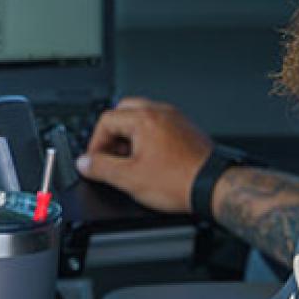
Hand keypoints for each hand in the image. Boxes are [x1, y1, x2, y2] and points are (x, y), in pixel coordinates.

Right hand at [77, 97, 211, 212]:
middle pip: (124, 112)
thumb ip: (102, 168)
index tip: (94, 160)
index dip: (95, 142)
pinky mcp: (186, 129)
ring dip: (129, 135)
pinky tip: (149, 160)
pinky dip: (148, 138)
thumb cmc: (180, 180)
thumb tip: (86, 163)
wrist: (213, 186)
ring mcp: (176, 119)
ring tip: (127, 161)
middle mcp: (161, 112)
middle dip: (112, 134)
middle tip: (108, 156)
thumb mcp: (130, 178)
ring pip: (143, 117)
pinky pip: (159, 125)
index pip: (107, 119)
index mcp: (145, 118)